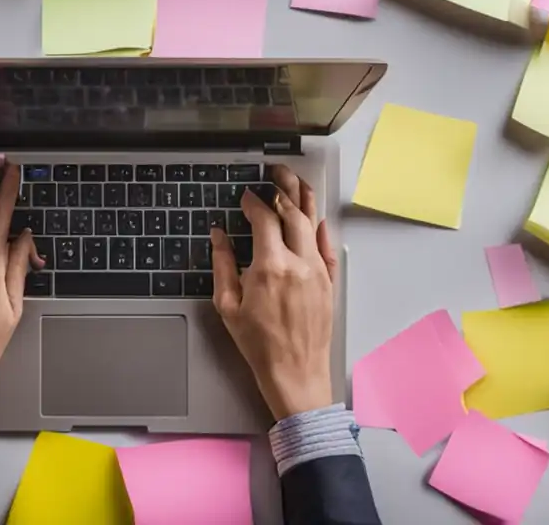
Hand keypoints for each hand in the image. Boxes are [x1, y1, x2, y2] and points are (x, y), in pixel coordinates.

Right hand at [211, 164, 339, 420]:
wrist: (294, 373)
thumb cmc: (259, 344)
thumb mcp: (228, 305)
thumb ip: (223, 264)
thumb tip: (219, 236)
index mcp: (270, 267)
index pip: (263, 218)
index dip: (253, 202)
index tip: (245, 196)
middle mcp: (298, 264)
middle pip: (292, 213)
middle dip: (281, 188)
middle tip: (272, 174)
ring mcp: (317, 272)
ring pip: (313, 224)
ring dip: (304, 199)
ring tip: (295, 182)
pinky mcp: (328, 283)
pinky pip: (327, 248)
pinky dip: (321, 229)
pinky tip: (317, 218)